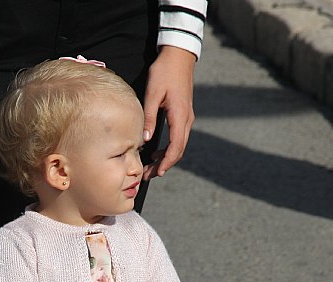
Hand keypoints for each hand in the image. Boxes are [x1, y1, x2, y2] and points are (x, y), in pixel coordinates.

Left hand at [142, 45, 196, 179]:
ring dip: (166, 158)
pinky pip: (178, 137)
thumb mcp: (153, 93)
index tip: (157, 172)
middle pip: (178, 150)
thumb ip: (149, 117)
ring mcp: (187, 117)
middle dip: (164, 165)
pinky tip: (155, 151)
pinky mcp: (184, 114)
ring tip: (150, 167)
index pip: (176, 146)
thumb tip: (146, 140)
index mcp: (180, 116)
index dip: (167, 162)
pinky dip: (168, 148)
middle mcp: (187, 119)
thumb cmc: (164, 72)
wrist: (178, 56)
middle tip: (148, 175)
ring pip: (179, 145)